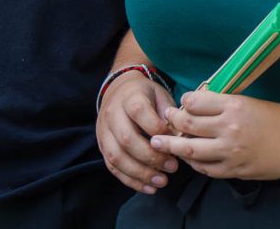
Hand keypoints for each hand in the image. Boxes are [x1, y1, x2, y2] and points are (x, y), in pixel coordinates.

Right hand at [96, 72, 178, 193]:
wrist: (119, 91)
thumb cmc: (145, 95)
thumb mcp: (160, 95)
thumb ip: (168, 114)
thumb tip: (177, 138)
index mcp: (129, 97)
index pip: (140, 113)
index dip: (158, 130)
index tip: (175, 142)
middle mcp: (112, 113)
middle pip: (127, 139)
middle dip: (151, 157)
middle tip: (172, 167)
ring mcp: (104, 131)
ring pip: (117, 157)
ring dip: (141, 174)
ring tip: (162, 181)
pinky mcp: (102, 146)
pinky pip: (113, 167)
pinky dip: (131, 181)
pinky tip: (149, 188)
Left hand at [150, 90, 279, 179]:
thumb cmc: (272, 117)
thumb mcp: (246, 101)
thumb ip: (221, 104)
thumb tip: (195, 104)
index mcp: (233, 105)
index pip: (195, 101)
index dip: (184, 101)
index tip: (181, 102)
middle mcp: (228, 128)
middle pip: (187, 125)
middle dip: (171, 122)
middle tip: (164, 120)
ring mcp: (229, 152)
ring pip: (190, 150)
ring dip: (173, 146)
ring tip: (162, 143)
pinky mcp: (233, 170)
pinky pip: (204, 168)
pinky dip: (193, 163)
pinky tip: (189, 158)